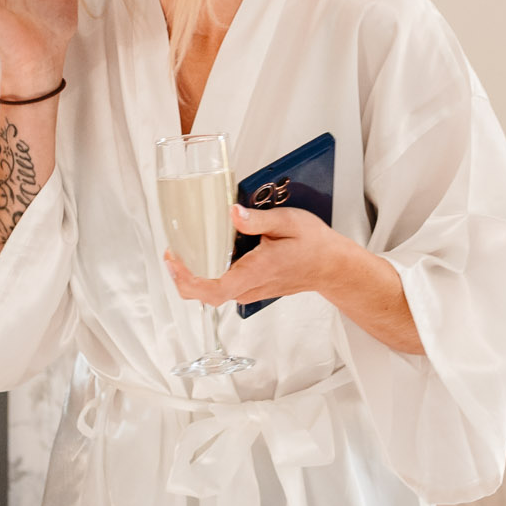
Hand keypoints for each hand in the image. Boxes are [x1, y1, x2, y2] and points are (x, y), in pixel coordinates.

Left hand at [167, 205, 345, 308]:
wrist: (331, 266)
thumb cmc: (314, 246)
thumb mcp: (289, 223)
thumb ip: (258, 219)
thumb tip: (231, 213)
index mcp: (256, 272)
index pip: (213, 290)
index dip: (187, 279)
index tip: (174, 261)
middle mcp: (249, 287)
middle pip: (204, 292)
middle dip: (183, 273)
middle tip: (174, 248)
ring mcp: (248, 291)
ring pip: (211, 289)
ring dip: (195, 271)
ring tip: (188, 245)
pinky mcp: (249, 288)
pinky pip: (222, 284)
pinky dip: (210, 270)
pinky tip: (211, 249)